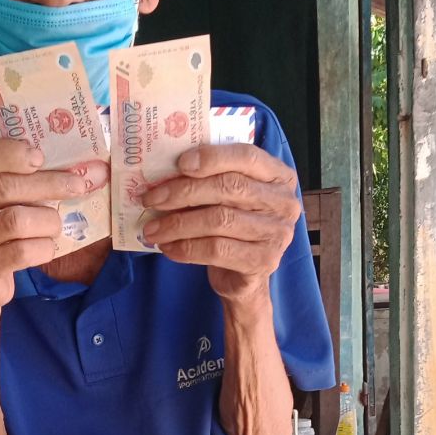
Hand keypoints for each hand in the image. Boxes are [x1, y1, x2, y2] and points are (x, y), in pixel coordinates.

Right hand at [0, 139, 108, 310]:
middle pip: (2, 187)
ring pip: (16, 220)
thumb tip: (81, 164)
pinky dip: (43, 247)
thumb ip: (12, 174)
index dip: (8, 153)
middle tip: (77, 184)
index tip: (40, 157)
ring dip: (47, 219)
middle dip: (47, 183)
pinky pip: (22, 252)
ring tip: (55, 223)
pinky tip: (47, 246)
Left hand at [139, 144, 302, 303]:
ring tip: (152, 229)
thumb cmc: (234, 229)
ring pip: (219, 220)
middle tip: (151, 199)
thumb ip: (213, 179)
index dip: (212, 157)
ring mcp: (277, 234)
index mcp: (279, 176)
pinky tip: (168, 248)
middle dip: (184, 192)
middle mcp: (284, 203)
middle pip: (229, 188)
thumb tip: (167, 172)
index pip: (247, 156)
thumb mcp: (230, 198)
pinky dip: (186, 248)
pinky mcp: (263, 262)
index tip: (179, 163)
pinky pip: (216, 250)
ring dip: (178, 224)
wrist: (244, 278)